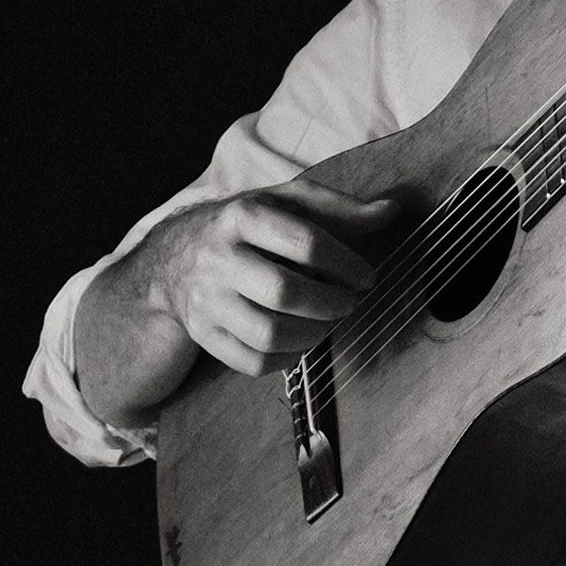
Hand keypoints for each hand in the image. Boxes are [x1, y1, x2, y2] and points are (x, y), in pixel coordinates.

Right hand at [141, 178, 400, 376]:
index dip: (347, 264)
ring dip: (314, 334)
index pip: (305, 241)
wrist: (174, 257)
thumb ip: (339, 208)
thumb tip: (391, 210)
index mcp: (243, 215)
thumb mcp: (286, 203)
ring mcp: (206, 300)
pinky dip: (288, 358)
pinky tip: (305, 340)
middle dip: (331, 302)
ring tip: (331, 323)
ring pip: (268, 333)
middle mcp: (218, 257)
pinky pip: (252, 362)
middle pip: (285, 291)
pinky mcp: (203, 334)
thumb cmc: (248, 227)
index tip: (367, 277)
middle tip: (350, 302)